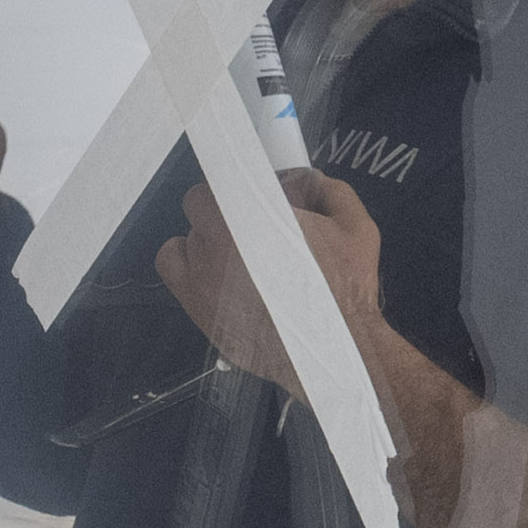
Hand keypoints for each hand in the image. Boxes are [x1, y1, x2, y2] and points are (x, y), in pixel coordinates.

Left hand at [155, 169, 380, 394]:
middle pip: (199, 208)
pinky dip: (188, 267)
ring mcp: (201, 281)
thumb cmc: (346, 287)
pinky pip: (174, 272)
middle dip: (224, 211)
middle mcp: (216, 245)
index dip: (231, 183)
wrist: (338, 349)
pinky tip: (217, 276)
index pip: (215, 178)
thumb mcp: (354, 224)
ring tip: (239, 257)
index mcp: (249, 216)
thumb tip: (298, 178)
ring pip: (186, 240)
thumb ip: (324, 189)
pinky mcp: (197, 310)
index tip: (247, 191)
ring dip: (207, 241)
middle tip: (252, 225)